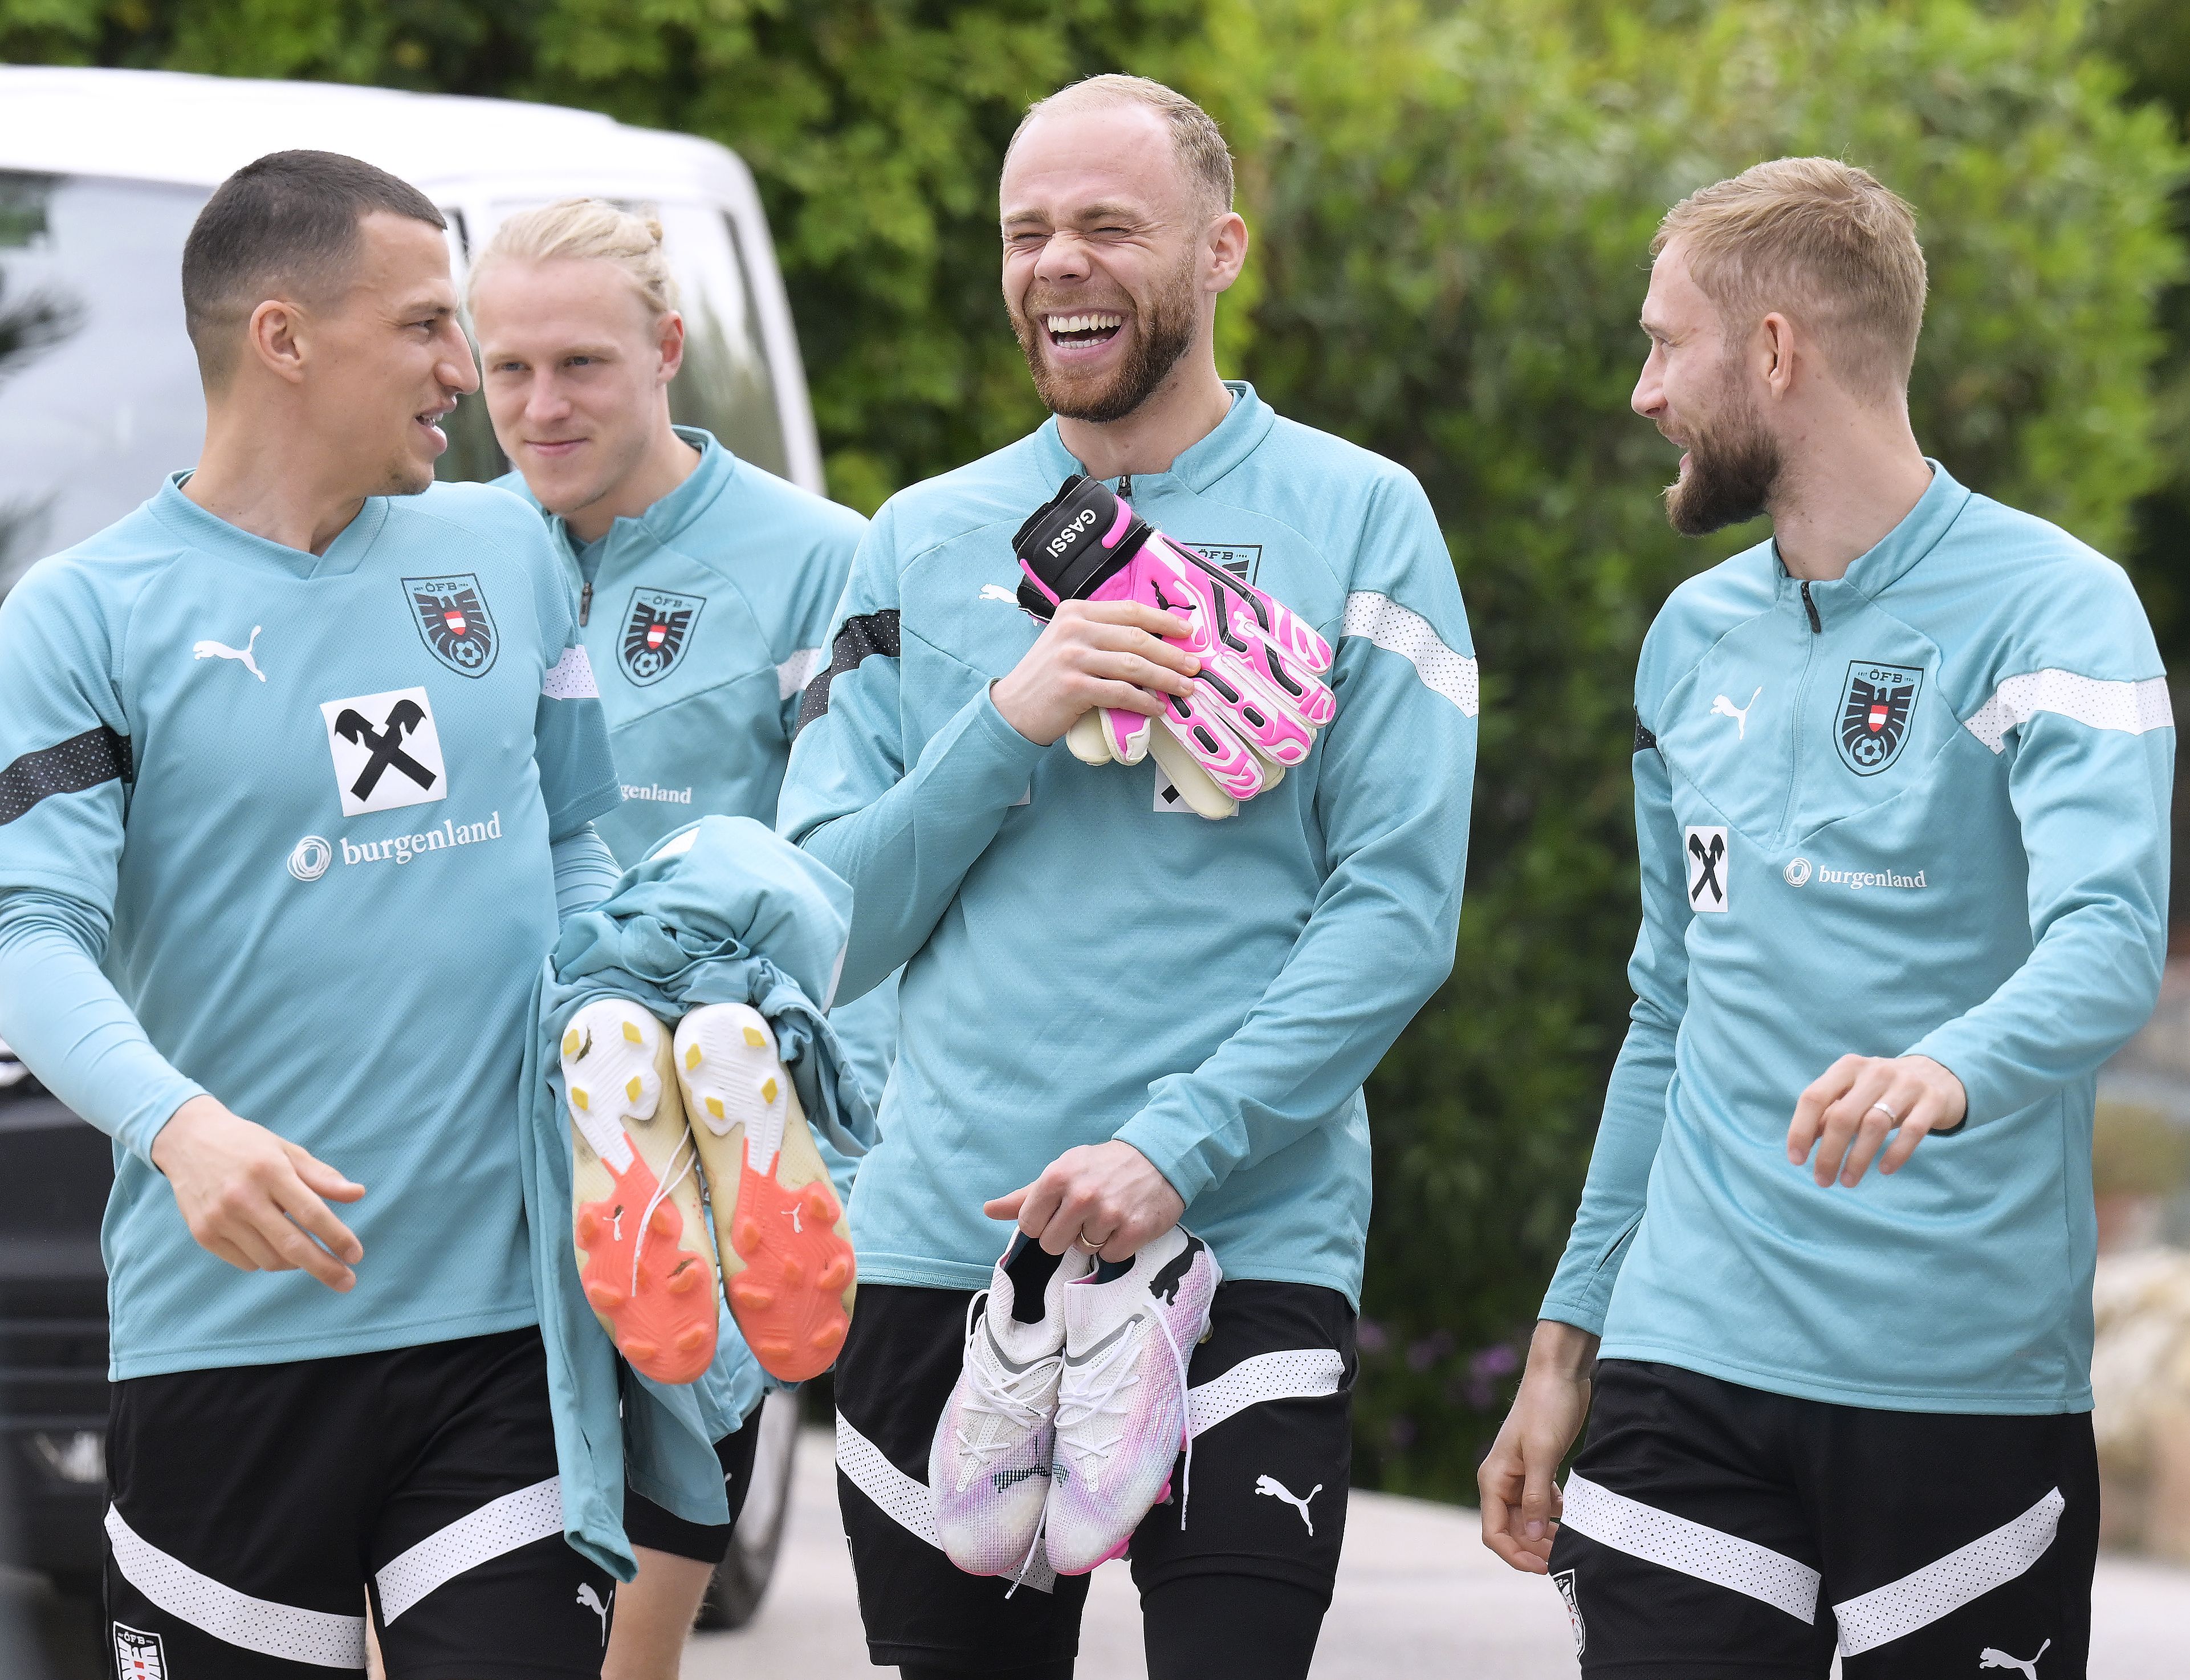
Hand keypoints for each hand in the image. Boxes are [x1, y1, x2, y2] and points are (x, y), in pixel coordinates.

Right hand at [150, 1094, 365, 1289]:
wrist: (189, 1140)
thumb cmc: (249, 1146)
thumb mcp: (287, 1151)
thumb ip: (322, 1177)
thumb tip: (358, 1194)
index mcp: (269, 1170)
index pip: (311, 1213)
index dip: (337, 1237)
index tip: (356, 1255)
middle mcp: (242, 1197)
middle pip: (292, 1246)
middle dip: (324, 1268)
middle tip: (347, 1282)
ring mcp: (219, 1218)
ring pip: (269, 1260)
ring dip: (295, 1262)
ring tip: (305, 1250)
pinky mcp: (203, 1234)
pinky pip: (246, 1262)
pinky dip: (266, 1260)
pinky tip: (271, 1243)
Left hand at [983, 1140, 1185, 1260]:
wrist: (1159, 1157)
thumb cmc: (1103, 1166)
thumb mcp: (1063, 1170)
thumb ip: (1025, 1196)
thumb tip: (987, 1210)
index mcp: (1057, 1176)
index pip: (1028, 1225)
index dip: (1043, 1222)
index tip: (1060, 1211)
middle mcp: (1081, 1195)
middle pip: (1051, 1244)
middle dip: (1066, 1234)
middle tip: (1086, 1214)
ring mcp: (1109, 1213)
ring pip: (1082, 1250)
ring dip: (1094, 1237)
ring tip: (1109, 1213)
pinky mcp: (1134, 1230)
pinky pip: (1110, 1257)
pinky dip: (1116, 1245)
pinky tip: (1124, 1223)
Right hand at [990, 599, 1198, 746]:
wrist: (1013, 708)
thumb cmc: (1047, 677)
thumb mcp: (1068, 641)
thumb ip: (1100, 634)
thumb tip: (1152, 641)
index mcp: (1075, 612)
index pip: (1129, 610)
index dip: (1163, 620)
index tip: (1187, 630)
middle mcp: (1074, 630)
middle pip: (1136, 638)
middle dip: (1171, 653)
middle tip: (1193, 665)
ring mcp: (1072, 657)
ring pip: (1133, 665)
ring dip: (1165, 679)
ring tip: (1184, 688)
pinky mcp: (1073, 687)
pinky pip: (1121, 693)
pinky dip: (1144, 701)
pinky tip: (1157, 708)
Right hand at [1479, 1320, 1597, 1573]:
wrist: (1559, 1374)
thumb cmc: (1546, 1409)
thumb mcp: (1542, 1455)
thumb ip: (1536, 1498)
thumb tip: (1534, 1537)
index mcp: (1493, 1479)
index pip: (1494, 1532)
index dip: (1515, 1555)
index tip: (1543, 1567)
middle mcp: (1501, 1480)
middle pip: (1511, 1530)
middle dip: (1535, 1548)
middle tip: (1565, 1558)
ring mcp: (1519, 1475)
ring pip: (1527, 1519)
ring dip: (1545, 1535)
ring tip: (1571, 1542)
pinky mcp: (1537, 1468)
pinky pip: (1540, 1504)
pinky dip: (1553, 1516)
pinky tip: (1570, 1515)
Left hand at [1787, 1053, 1966, 1186]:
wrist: (1936, 1074)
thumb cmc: (1880, 1090)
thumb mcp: (1852, 1093)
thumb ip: (1827, 1114)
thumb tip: (1801, 1145)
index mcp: (1847, 1067)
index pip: (1814, 1097)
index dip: (1801, 1130)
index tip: (1796, 1160)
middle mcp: (1875, 1072)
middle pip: (1843, 1116)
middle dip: (1829, 1153)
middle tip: (1822, 1180)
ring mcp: (1906, 1084)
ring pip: (1874, 1125)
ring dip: (1858, 1159)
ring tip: (1847, 1181)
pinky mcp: (1932, 1100)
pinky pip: (1912, 1131)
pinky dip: (1896, 1153)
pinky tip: (1883, 1170)